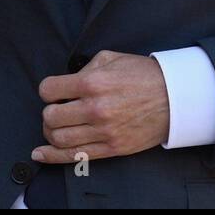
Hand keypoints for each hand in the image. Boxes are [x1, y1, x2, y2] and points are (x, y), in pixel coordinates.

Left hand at [32, 50, 170, 164]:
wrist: (174, 97)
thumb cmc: (143, 75)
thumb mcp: (112, 58)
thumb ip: (85, 67)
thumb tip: (68, 83)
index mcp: (93, 82)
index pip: (49, 90)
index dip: (48, 90)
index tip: (54, 92)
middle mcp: (95, 108)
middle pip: (50, 117)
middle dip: (49, 112)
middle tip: (58, 109)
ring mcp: (103, 130)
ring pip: (59, 138)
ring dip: (51, 132)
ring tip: (58, 126)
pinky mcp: (111, 147)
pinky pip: (74, 156)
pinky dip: (51, 156)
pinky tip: (40, 154)